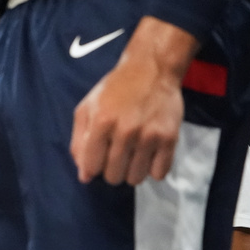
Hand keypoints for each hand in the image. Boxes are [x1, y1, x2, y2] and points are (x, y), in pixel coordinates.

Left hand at [70, 17, 195, 185]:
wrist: (151, 70)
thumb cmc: (113, 90)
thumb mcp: (86, 108)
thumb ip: (79, 141)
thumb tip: (84, 175)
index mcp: (101, 122)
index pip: (91, 166)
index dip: (92, 167)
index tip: (97, 159)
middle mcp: (125, 131)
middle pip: (113, 176)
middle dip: (110, 170)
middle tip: (115, 155)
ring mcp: (149, 136)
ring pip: (135, 178)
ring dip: (131, 172)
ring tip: (131, 155)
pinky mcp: (170, 139)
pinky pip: (159, 173)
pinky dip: (152, 170)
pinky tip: (148, 156)